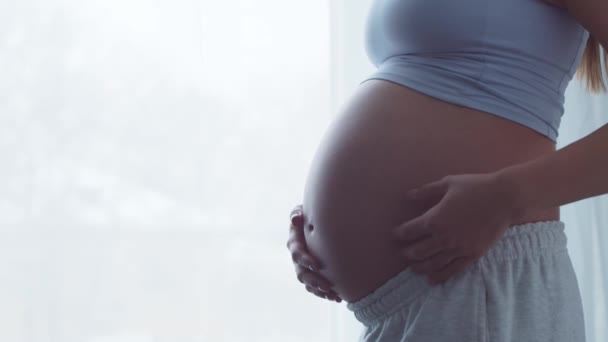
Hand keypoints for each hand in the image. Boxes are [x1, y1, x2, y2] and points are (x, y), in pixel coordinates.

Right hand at [287, 204, 341, 302]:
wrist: (318, 223)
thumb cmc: (309, 216)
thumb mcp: (302, 211)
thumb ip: (297, 213)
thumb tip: (296, 218)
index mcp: (295, 242)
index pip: (297, 253)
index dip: (304, 260)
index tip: (315, 264)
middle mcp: (298, 257)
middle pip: (301, 273)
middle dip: (313, 280)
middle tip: (326, 285)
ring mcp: (304, 267)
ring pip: (308, 283)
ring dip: (319, 290)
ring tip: (333, 295)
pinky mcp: (313, 274)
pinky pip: (315, 288)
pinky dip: (324, 294)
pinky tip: (337, 298)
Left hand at [393, 173, 517, 284]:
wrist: (505, 199)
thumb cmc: (475, 187)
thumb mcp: (448, 184)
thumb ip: (426, 191)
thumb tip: (408, 195)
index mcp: (435, 219)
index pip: (411, 230)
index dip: (401, 233)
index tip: (395, 235)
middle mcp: (444, 237)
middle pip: (420, 250)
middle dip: (408, 253)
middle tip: (403, 254)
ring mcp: (459, 248)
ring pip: (434, 263)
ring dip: (421, 267)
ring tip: (413, 269)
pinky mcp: (472, 255)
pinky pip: (453, 269)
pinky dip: (441, 276)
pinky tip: (433, 279)